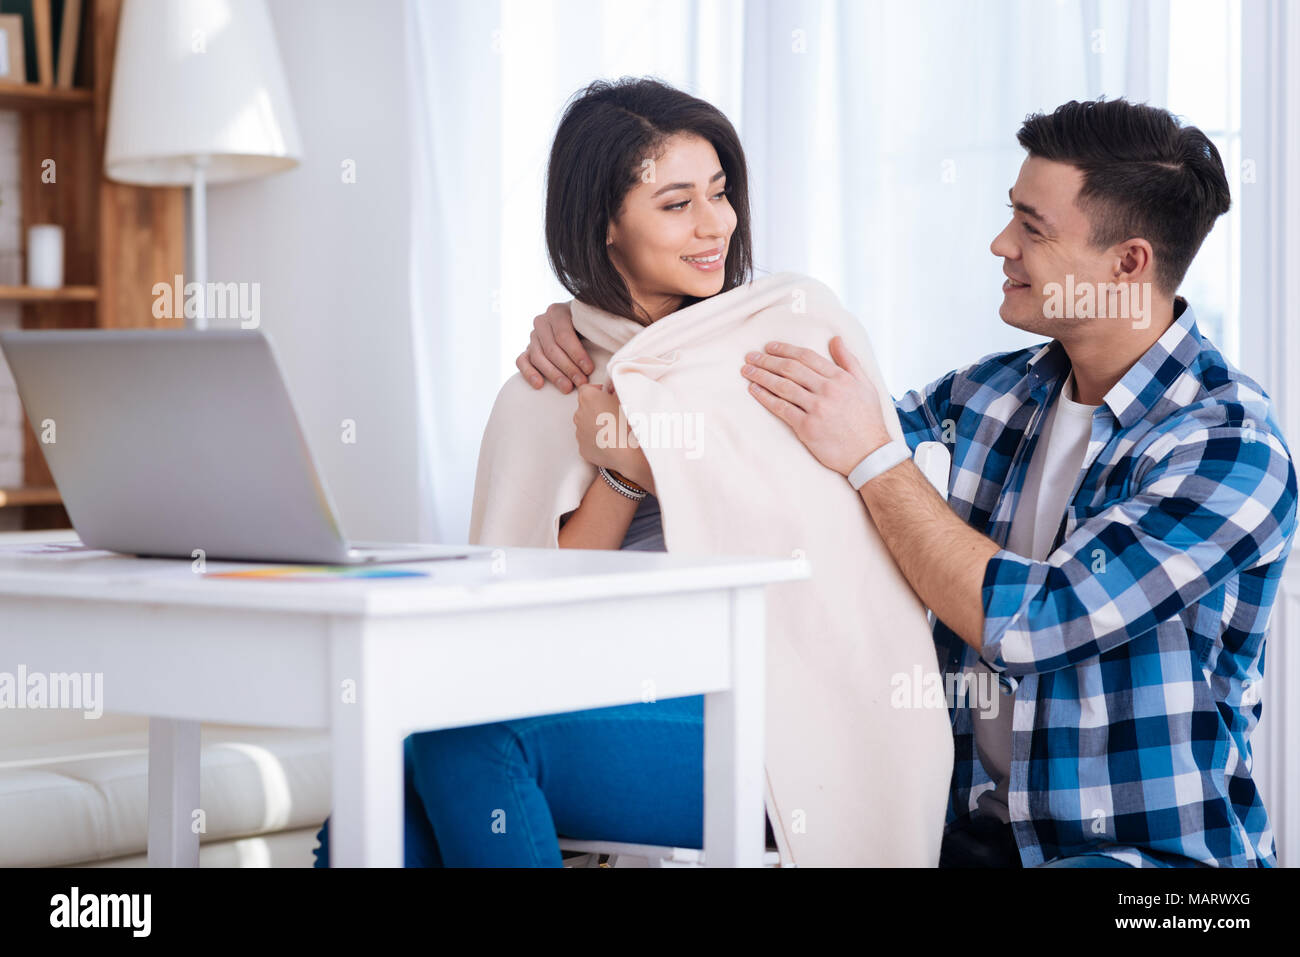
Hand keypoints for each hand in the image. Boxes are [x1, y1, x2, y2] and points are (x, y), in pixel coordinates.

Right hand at [517, 301, 593, 392]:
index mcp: (557, 311)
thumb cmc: (588, 326)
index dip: (577, 354)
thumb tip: (614, 343)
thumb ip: (598, 327)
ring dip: (553, 375)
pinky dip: (529, 373)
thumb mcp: (592, 321)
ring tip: (567, 388)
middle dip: (568, 368)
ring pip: (538, 357)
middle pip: (552, 349)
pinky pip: (522, 361)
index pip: (564, 336)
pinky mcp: (526, 349)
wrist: (575, 323)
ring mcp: (532, 336)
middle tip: (581, 382)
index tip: (589, 369)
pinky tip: (539, 384)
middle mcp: (542, 322)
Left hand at [572, 381, 653, 489]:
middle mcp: (578, 414)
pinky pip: (588, 440)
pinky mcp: (582, 448)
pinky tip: (610, 442)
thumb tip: (613, 387)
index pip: (586, 388)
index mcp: (588, 398)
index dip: (598, 391)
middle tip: (614, 413)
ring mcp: (579, 433)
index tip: (608, 395)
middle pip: (585, 406)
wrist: (628, 452)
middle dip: (597, 408)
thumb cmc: (628, 423)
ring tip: (614, 429)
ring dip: (596, 424)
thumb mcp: (626, 397)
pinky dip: (596, 440)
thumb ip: (616, 388)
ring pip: (586, 424)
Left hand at [741, 336, 891, 475]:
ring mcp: (817, 408)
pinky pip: (781, 408)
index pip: (806, 357)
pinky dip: (765, 397)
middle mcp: (827, 390)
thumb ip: (849, 361)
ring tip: (747, 371)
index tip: (769, 347)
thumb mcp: (865, 385)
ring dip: (761, 376)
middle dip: (767, 360)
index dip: (785, 349)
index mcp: (840, 378)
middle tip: (750, 357)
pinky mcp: (807, 427)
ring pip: (783, 386)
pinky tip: (754, 390)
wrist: (869, 454)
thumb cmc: (868, 420)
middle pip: (791, 369)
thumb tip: (836, 339)